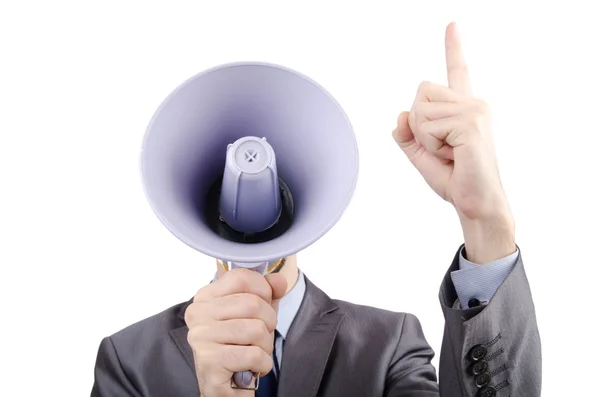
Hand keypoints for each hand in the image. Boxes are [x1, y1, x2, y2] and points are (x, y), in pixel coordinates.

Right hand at [184, 268, 286, 395]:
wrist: (225, 388)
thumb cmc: (238, 348)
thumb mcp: (255, 315)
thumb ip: (267, 294)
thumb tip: (279, 280)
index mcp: (205, 297)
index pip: (241, 278)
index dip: (263, 290)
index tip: (264, 304)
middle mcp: (198, 314)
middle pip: (252, 304)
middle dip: (268, 323)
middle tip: (260, 337)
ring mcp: (201, 337)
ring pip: (255, 330)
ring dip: (265, 346)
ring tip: (255, 352)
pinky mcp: (209, 361)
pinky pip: (253, 354)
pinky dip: (262, 364)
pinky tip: (252, 367)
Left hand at [392, 22, 515, 262]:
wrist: (474, 203)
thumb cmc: (454, 178)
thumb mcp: (421, 154)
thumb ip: (407, 133)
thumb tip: (399, 115)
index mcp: (462, 108)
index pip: (457, 71)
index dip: (453, 47)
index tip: (451, 25)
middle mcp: (472, 103)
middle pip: (420, 91)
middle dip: (418, 124)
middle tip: (441, 148)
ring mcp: (474, 111)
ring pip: (420, 110)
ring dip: (425, 138)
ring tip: (449, 153)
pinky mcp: (471, 122)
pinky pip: (427, 126)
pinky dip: (432, 146)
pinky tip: (454, 155)